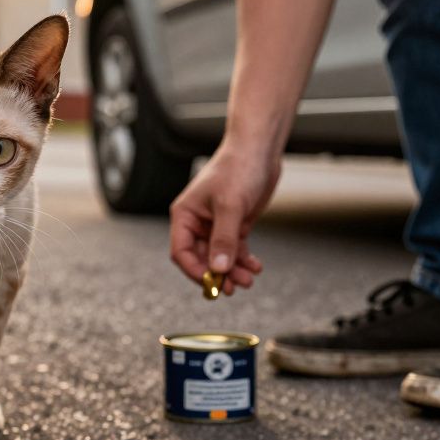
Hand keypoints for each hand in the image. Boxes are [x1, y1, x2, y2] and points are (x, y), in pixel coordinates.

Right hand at [169, 144, 275, 293]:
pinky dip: (244, 260)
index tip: (212, 283)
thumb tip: (218, 270)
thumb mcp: (230, 206)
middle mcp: (197, 222)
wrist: (259, 151)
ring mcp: (216, 224)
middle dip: (217, 274)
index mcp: (184, 215)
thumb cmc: (238, 170)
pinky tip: (255, 266)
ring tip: (248, 279)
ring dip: (233, 270)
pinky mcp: (234, 224)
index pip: (181, 252)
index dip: (195, 270)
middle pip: (200, 258)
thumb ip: (224, 239)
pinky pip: (235, 249)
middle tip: (234, 288)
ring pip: (219, 257)